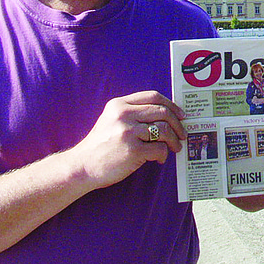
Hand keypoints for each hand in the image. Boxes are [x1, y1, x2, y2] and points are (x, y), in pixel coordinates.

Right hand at [66, 91, 186, 188]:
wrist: (81, 167)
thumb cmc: (101, 145)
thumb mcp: (111, 120)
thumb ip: (133, 113)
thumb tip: (167, 114)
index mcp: (119, 105)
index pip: (153, 96)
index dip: (171, 104)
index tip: (180, 114)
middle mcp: (123, 115)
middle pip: (162, 112)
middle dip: (177, 124)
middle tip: (182, 134)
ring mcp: (128, 132)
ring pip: (164, 130)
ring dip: (174, 140)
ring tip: (175, 147)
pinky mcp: (133, 150)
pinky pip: (159, 148)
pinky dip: (163, 154)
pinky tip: (159, 159)